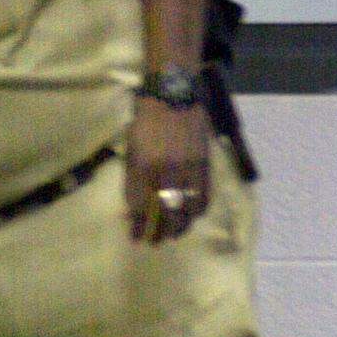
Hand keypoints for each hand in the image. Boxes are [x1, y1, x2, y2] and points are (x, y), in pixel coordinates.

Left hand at [125, 99, 211, 242]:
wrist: (173, 95)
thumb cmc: (146, 121)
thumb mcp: (132, 149)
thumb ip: (133, 179)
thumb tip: (133, 209)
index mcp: (143, 165)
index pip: (141, 206)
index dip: (139, 225)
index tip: (136, 238)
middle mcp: (166, 170)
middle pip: (165, 213)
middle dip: (160, 232)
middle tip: (155, 242)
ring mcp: (188, 167)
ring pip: (186, 209)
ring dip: (180, 226)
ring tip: (173, 234)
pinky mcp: (204, 163)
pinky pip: (203, 196)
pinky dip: (197, 211)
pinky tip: (191, 217)